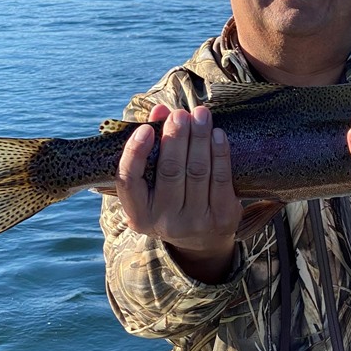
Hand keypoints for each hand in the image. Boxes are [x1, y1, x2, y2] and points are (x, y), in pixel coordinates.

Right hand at [115, 103, 241, 282]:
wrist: (203, 240)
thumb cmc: (172, 199)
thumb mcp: (155, 183)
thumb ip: (154, 146)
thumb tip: (160, 110)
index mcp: (139, 214)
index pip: (129, 181)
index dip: (136, 153)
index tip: (145, 128)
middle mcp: (164, 221)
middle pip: (169, 171)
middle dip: (176, 137)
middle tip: (180, 114)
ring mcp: (194, 222)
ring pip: (197, 171)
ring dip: (199, 138)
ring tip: (201, 114)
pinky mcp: (221, 218)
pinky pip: (220, 179)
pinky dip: (219, 153)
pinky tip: (218, 134)